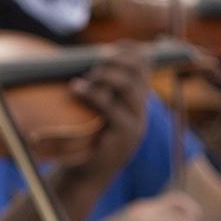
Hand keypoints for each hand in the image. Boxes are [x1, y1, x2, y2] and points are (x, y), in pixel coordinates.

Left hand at [70, 43, 153, 178]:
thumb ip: (96, 91)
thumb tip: (80, 64)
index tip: (114, 44)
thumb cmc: (84, 141)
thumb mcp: (93, 113)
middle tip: (96, 61)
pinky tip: (76, 88)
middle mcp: (140, 111)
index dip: (132, 51)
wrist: (85, 176)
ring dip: (106, 75)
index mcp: (135, 102)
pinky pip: (112, 109)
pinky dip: (93, 94)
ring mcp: (136, 124)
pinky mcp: (124, 137)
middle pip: (139, 72)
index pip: (145, 67)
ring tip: (87, 76)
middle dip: (118, 60)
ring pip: (129, 87)